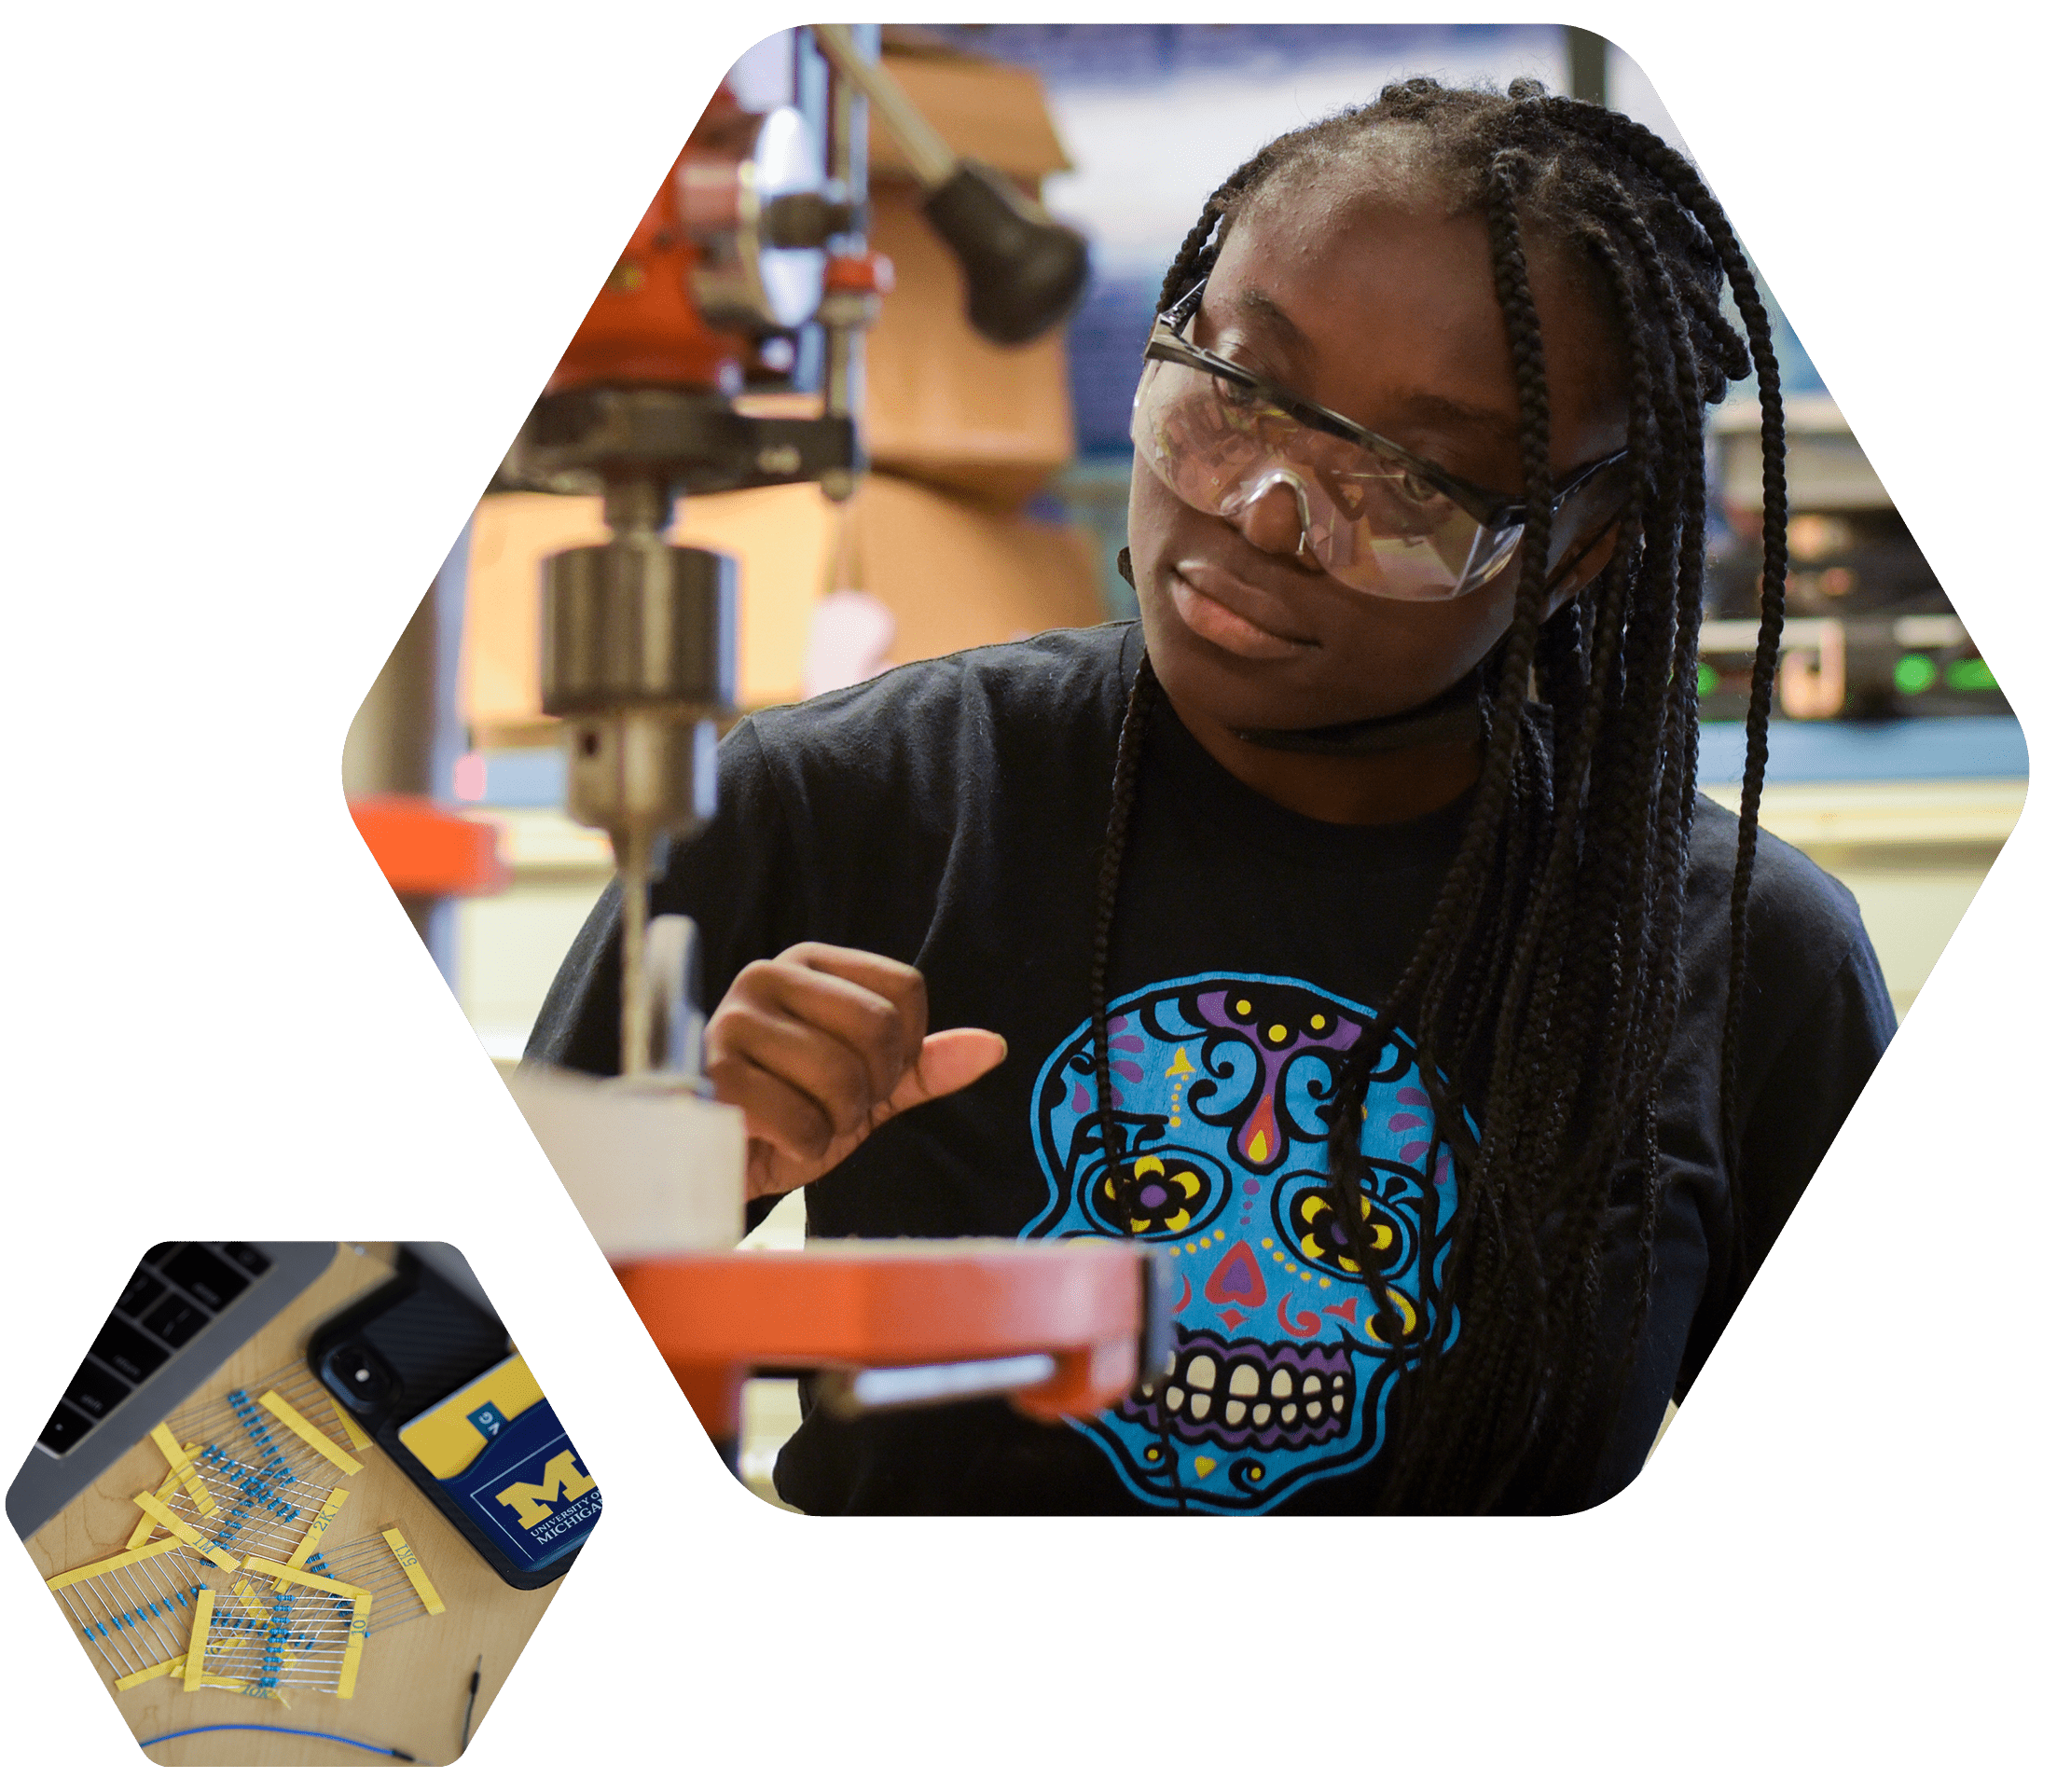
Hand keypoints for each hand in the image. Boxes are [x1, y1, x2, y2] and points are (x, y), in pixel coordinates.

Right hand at [703, 943, 1007, 1199]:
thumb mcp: (867, 1088)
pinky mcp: (712, 1076)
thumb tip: (994, 1046)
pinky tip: (776, 1139)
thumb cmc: (788, 1115)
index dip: (906, 1050)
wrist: (711, 1162)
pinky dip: (804, 1146)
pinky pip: (801, 1120)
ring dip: (836, 1122)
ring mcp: (734, 1022)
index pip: (906, 989)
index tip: (870, 1076)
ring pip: (843, 1077)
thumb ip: (925, 1064)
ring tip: (802, 1120)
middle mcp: (767, 975)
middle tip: (836, 1106)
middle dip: (873, 1089)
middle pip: (881, 1027)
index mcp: (809, 964)